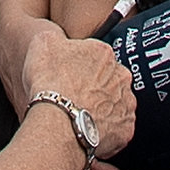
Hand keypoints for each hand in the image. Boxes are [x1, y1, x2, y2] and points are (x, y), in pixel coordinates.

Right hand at [22, 31, 138, 159]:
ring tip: (80, 116)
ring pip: (115, 104)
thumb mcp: (43, 43)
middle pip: (108, 79)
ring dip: (102, 108)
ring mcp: (126, 105)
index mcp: (104, 53)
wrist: (58, 124)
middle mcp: (122, 76)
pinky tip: (88, 130)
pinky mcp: (126, 130)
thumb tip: (60, 40)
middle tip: (74, 97)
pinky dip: (105, 131)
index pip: (94, 56)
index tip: (68, 77)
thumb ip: (57, 38)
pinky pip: (117, 129)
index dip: (79, 67)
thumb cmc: (50, 84)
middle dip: (95, 86)